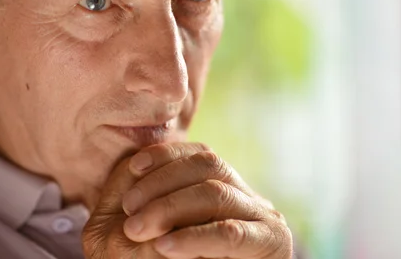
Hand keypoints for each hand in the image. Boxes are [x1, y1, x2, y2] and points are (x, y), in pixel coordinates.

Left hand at [82, 143, 292, 258]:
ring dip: (170, 207)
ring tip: (136, 228)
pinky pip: (230, 233)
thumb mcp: (162, 227)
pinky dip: (194, 237)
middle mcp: (248, 195)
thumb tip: (134, 167)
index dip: (166, 154)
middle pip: (208, 164)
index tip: (134, 167)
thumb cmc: (173, 258)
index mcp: (226, 186)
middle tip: (128, 207)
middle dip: (162, 180)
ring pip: (216, 193)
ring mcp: (263, 217)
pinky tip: (165, 246)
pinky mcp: (271, 243)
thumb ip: (153, 198)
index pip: (199, 152)